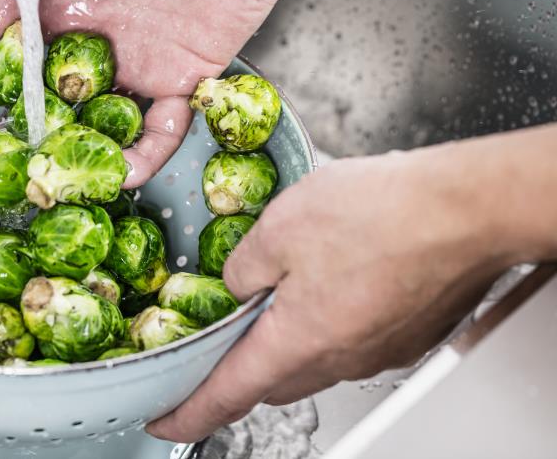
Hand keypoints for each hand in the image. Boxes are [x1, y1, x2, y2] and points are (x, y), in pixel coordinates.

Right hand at [0, 0, 311, 186]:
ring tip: (56, 185)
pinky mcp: (181, 82)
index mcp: (54, 6)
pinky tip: (125, 171)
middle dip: (13, 137)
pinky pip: (160, 131)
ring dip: (76, 159)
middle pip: (41, 102)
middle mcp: (87, 44)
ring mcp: (132, 68)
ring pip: (96, 128)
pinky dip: (144, 155)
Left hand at [148, 143, 520, 442]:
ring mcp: (374, 351)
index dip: (187, 412)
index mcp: (296, 342)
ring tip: (275, 294)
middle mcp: (338, 359)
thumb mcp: (278, 228)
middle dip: (238, 368)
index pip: (226, 395)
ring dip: (286, 338)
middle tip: (217, 341)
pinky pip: (349, 339)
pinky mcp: (403, 334)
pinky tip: (327, 278)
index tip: (164, 421)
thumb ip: (243, 266)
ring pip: (312, 359)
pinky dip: (325, 321)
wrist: (465, 209)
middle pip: (270, 380)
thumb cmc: (381, 215)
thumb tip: (236, 283)